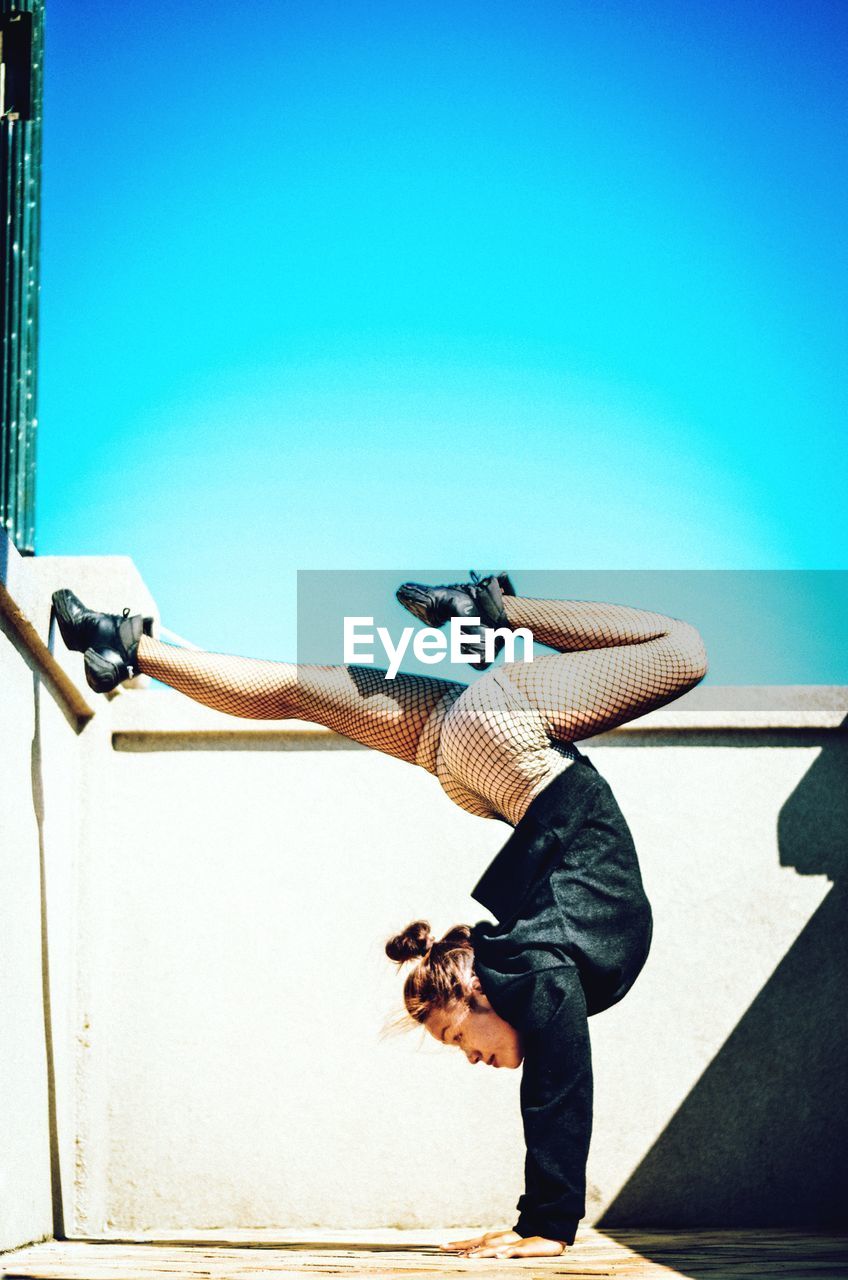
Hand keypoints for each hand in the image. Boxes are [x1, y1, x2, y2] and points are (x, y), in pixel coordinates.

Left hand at [440, 1229, 565, 1257]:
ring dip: (481, 1253)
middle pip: (478, 1243)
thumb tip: (479, 1256)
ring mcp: (512, 1243)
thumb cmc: (527, 1245)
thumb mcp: (508, 1249)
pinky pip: (514, 1251)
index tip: (441, 1246)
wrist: (549, 1236)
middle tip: (444, 1248)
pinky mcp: (524, 1248)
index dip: (458, 1244)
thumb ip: (494, 1252)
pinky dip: (506, 1253)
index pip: (473, 1242)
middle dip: (461, 1246)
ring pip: (494, 1248)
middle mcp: (501, 1240)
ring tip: (468, 1258)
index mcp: (496, 1240)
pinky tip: (499, 1256)